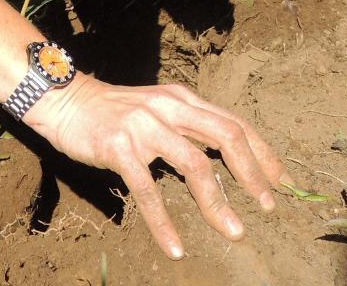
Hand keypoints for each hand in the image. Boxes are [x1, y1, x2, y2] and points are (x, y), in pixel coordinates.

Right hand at [29, 75, 284, 258]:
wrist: (63, 100)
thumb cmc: (112, 110)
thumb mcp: (155, 107)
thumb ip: (186, 124)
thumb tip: (225, 157)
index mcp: (181, 98)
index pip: (233, 122)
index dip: (262, 152)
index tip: (283, 182)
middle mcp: (167, 107)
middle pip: (225, 136)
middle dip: (253, 173)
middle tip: (269, 205)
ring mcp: (143, 125)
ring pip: (194, 164)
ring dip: (218, 202)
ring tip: (235, 232)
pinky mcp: (119, 145)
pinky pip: (147, 189)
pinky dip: (164, 222)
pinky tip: (176, 247)